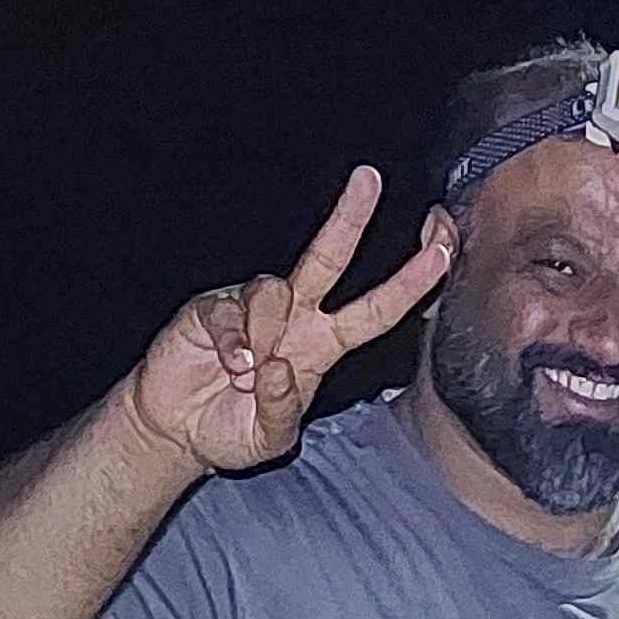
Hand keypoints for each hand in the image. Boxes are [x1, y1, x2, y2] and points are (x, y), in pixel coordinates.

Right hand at [117, 166, 450, 479]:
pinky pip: (230, 310)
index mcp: (321, 346)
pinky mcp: (213, 307)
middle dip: (350, 218)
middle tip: (369, 179)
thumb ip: (280, 410)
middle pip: (328, 258)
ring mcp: (252, 308)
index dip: (411, 281)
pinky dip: (233, 339)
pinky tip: (228, 364)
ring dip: (265, 331)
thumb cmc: (229, 429)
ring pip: (274, 290)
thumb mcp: (268, 438)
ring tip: (245, 373)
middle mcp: (293, 317)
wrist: (175, 429)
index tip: (443, 248)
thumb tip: (277, 368)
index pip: (376, 309)